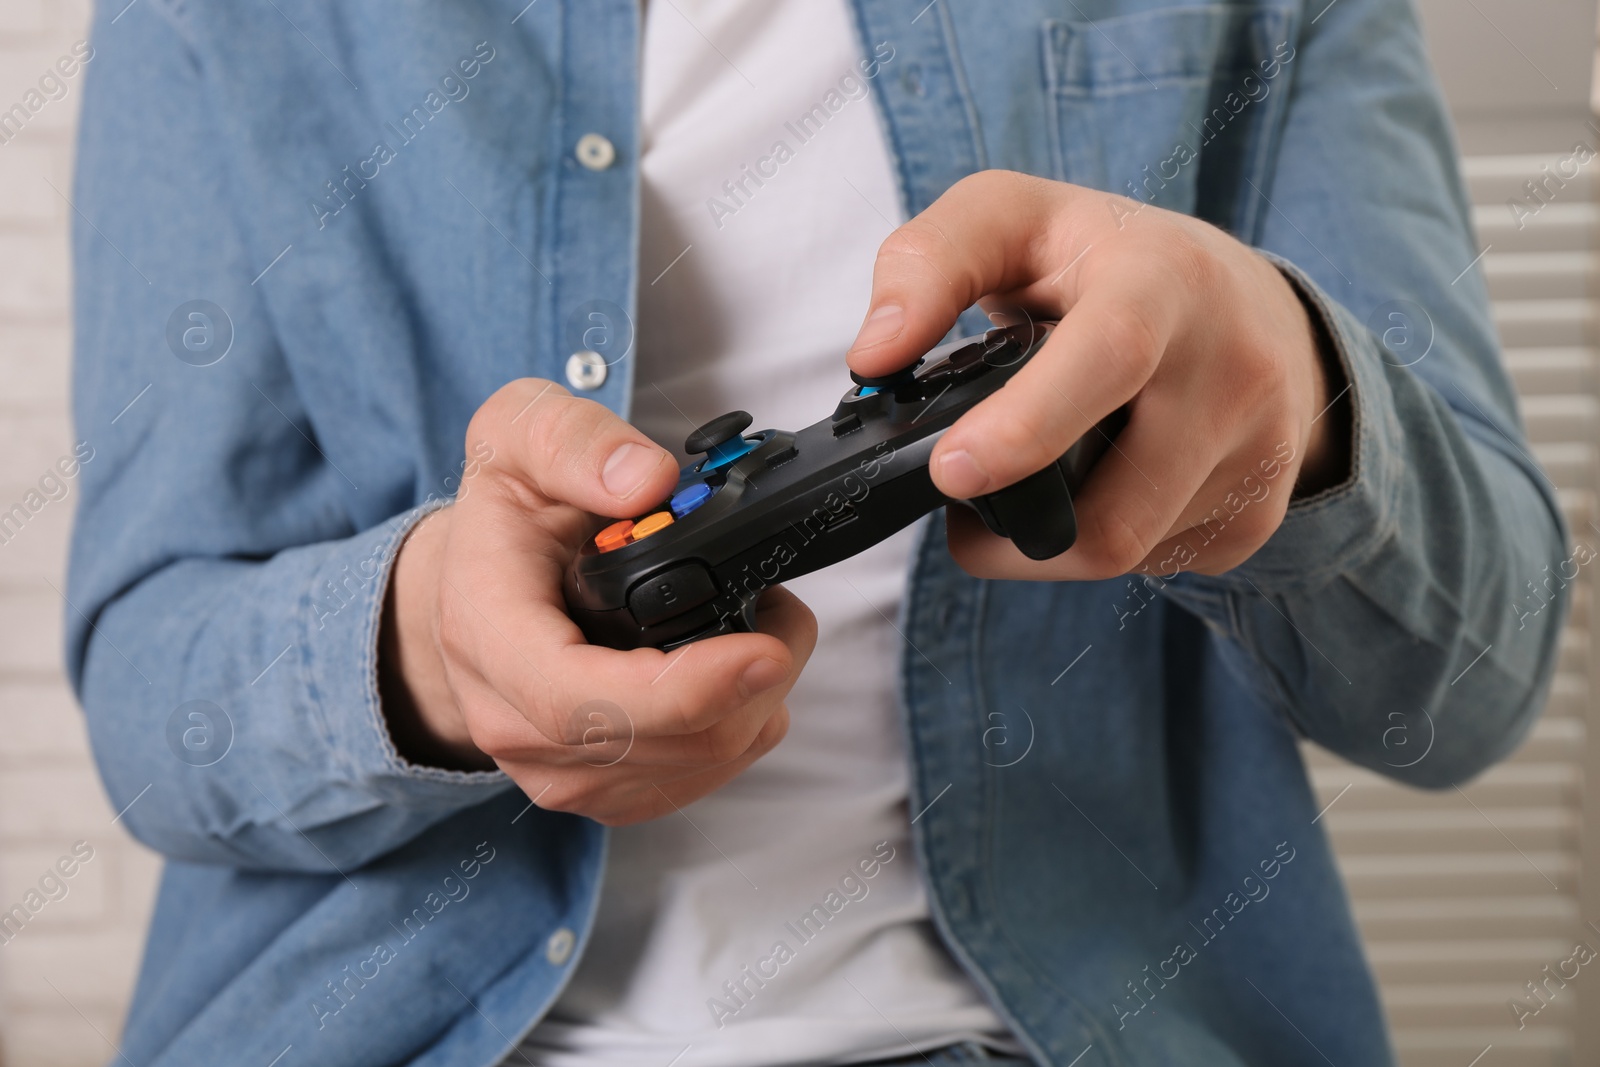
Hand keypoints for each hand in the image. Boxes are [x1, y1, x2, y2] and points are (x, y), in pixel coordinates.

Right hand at [379, 381, 816, 824]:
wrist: (472, 586)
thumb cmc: (503, 514)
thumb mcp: (517, 435)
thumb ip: (576, 442)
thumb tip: (646, 482)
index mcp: (487, 632)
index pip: (581, 699)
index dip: (685, 689)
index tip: (764, 652)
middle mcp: (510, 718)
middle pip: (658, 743)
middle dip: (752, 682)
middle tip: (785, 613)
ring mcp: (551, 768)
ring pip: (689, 768)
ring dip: (755, 704)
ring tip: (765, 629)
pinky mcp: (595, 787)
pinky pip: (691, 783)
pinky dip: (739, 730)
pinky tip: (739, 677)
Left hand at [846, 170, 1349, 579]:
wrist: (1252, 307)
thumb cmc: (1108, 261)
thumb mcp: (1014, 218)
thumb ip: (929, 263)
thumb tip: (874, 358)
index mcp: (1166, 279)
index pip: (1111, 357)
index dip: (1027, 427)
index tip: (951, 470)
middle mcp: (1232, 368)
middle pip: (1116, 510)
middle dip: (1013, 529)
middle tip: (958, 488)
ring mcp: (1259, 452)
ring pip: (1120, 552)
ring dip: (1044, 540)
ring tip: (1020, 479)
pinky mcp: (1258, 514)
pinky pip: (1150, 564)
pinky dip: (1097, 541)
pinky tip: (1095, 484)